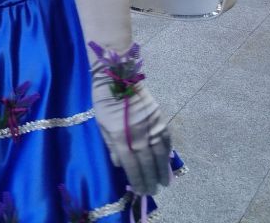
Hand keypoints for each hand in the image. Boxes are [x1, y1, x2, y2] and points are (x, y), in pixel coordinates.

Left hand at [90, 61, 171, 195]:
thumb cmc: (105, 100)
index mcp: (121, 137)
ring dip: (163, 170)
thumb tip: (119, 165)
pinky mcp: (159, 118)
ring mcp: (151, 127)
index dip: (137, 180)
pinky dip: (168, 152)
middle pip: (146, 162)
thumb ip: (111, 145)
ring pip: (160, 153)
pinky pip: (166, 139)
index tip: (141, 191)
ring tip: (165, 182)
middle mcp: (138, 135)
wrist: (119, 76)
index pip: (131, 165)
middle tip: (154, 192)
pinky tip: (168, 161)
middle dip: (150, 179)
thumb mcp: (101, 124)